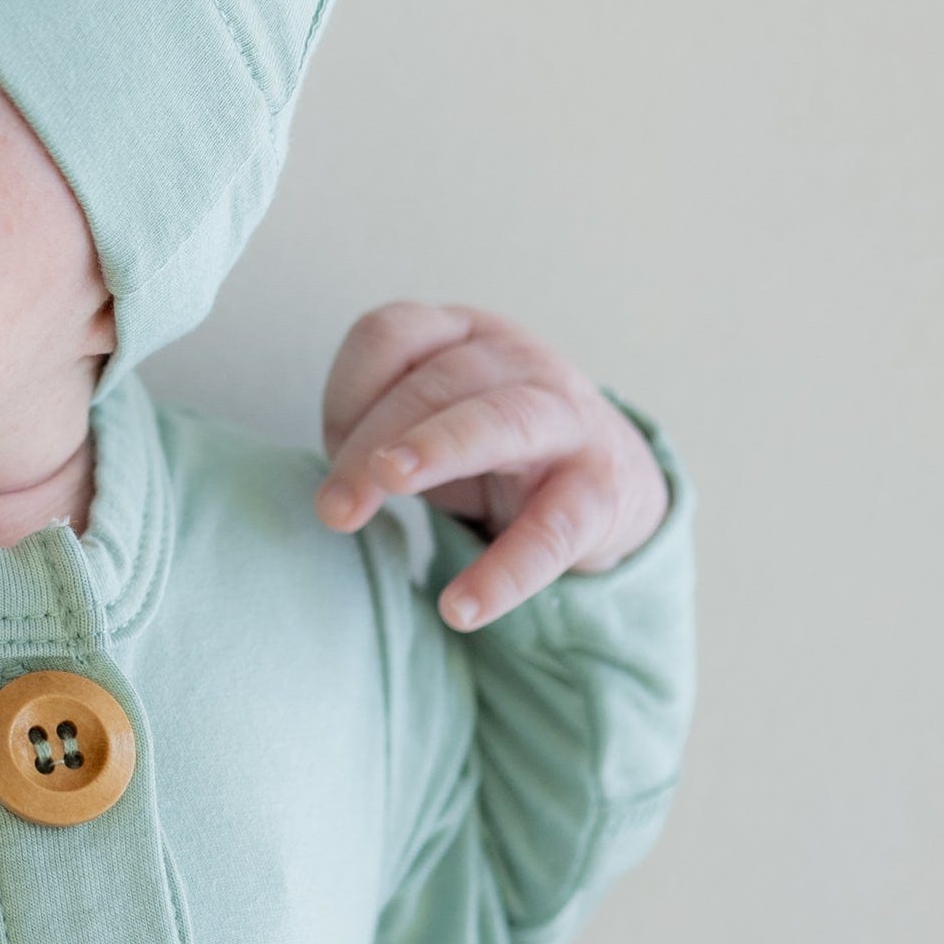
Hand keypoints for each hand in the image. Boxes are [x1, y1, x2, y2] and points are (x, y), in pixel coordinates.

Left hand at [312, 301, 668, 630]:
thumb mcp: (431, 421)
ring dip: (438, 448)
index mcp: (464, 336)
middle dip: (372, 443)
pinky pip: (550, 531)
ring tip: (389, 483)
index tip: (328, 446)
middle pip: (435, 383)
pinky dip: (503, 573)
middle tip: (333, 507)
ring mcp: (568, 422)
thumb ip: (376, 436)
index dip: (347, 388)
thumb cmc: (491, 446)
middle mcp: (519, 363)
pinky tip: (458, 609)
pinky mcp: (599, 494)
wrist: (614, 481)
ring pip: (500, 422)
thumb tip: (337, 495)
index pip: (391, 334)